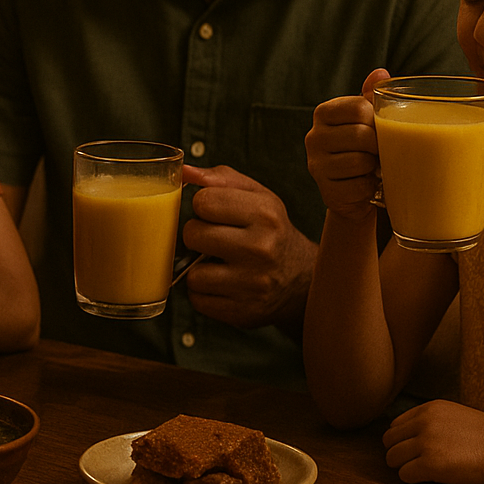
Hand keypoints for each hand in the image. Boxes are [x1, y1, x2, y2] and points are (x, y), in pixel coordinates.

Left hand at [180, 164, 317, 330]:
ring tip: (217, 264)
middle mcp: (261, 249)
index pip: (203, 201)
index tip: (214, 213)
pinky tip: (222, 284)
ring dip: (198, 268)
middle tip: (213, 239)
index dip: (203, 206)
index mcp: (265, 214)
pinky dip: (204, 293)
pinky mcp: (242, 312)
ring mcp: (252, 284)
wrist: (300, 280)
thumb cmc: (270, 231)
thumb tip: (184, 172)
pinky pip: (198, 300)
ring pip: (192, 272)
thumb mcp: (256, 196)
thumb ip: (220, 178)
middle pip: (192, 234)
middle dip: (197, 236)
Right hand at [305, 67, 388, 220]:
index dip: (378, 120)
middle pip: (361, 135)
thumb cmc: (363, 149)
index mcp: (324, 113)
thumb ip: (370, 97)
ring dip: (375, 167)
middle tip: (381, 151)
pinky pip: (359, 187)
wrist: (354, 192)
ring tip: (373, 168)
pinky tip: (366, 184)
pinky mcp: (326, 191)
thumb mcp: (366, 121)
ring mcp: (316, 165)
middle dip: (379, 145)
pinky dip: (370, 187)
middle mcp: (314, 137)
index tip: (381, 129)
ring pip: (360, 161)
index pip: (359, 108)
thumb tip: (381, 73)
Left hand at [383, 399, 483, 483]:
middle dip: (397, 453)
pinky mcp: (430, 464)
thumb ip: (432, 420)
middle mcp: (422, 423)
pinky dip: (412, 479)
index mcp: (427, 409)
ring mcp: (425, 443)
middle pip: (389, 440)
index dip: (401, 440)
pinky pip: (405, 474)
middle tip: (412, 463)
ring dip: (402, 467)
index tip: (411, 450)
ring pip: (392, 458)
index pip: (395, 424)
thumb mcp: (454, 415)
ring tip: (419, 472)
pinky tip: (426, 479)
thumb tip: (413, 435)